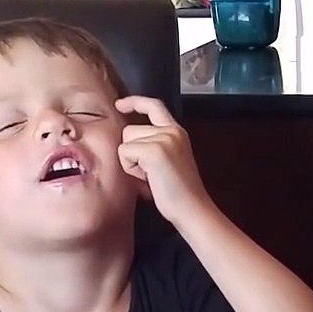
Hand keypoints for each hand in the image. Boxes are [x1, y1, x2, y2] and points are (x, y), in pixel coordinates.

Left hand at [115, 96, 213, 223]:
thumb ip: (154, 144)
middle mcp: (172, 131)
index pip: (154, 106)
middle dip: (132, 153)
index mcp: (177, 132)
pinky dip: (130, 169)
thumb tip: (127, 140)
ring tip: (151, 176)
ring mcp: (164, 139)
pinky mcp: (154, 150)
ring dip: (131, 162)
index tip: (120, 105)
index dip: (135, 102)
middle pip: (130, 129)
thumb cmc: (179, 193)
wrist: (192, 209)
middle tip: (151, 173)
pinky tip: (148, 180)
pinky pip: (125, 153)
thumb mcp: (169, 160)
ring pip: (126, 141)